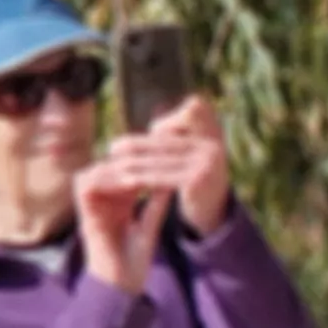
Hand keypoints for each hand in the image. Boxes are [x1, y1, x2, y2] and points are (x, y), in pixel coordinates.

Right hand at [74, 157, 173, 292]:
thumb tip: (171, 180)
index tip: (163, 157)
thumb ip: (156, 205)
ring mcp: (91, 208)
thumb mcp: (149, 228)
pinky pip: (87, 186)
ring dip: (116, 167)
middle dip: (130, 160)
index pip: (125, 172)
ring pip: (95, 171)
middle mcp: (101, 203)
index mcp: (116, 204)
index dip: (141, 162)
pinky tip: (129, 181)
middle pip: (109, 168)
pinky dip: (105, 180)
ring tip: (141, 167)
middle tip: (152, 155)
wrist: (118, 288)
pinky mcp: (84, 215)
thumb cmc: (134, 264)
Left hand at [105, 97, 234, 235]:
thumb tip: (154, 125)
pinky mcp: (197, 181)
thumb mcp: (192, 156)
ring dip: (133, 162)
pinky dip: (142, 178)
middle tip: (113, 147)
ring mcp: (207, 162)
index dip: (168, 121)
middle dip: (137, 144)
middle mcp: (213, 145)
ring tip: (115, 164)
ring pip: (160, 159)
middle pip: (166, 140)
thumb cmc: (196, 181)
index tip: (153, 132)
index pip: (190, 113)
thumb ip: (178, 141)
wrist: (214, 214)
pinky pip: (161, 177)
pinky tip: (126, 181)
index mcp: (214, 134)